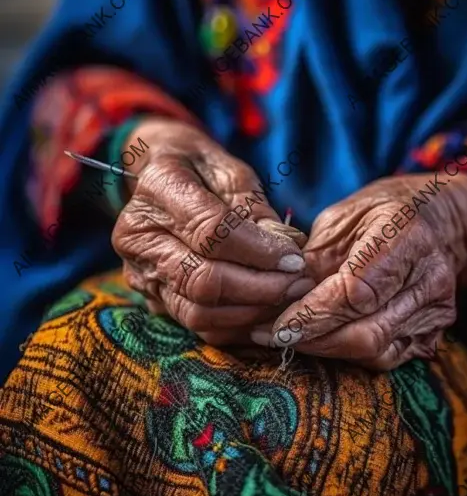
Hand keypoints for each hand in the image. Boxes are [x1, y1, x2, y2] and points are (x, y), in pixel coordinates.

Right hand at [112, 117, 314, 344]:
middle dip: (260, 288)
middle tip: (299, 284)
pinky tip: (266, 312)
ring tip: (288, 297)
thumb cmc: (203, 170)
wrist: (163, 179)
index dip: (259, 251)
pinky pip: (197, 325)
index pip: (211, 232)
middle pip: (202, 280)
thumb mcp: (232, 172)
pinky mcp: (153, 298)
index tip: (295, 259)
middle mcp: (139, 236)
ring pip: (198, 312)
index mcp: (158, 189)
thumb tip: (287, 249)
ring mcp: (142, 272)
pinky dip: (236, 325)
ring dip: (251, 311)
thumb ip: (255, 210)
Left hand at [251, 173, 466, 369]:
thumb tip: (280, 299)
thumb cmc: (380, 213)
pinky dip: (349, 353)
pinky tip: (323, 340)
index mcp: (405, 235)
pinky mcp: (436, 331)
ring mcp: (438, 309)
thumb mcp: (340, 219)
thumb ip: (314, 258)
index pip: (357, 291)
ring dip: (326, 350)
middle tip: (270, 336)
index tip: (276, 325)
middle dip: (313, 340)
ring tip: (290, 338)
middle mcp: (430, 277)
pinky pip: (386, 357)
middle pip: (366, 331)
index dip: (313, 314)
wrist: (436, 220)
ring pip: (375, 351)